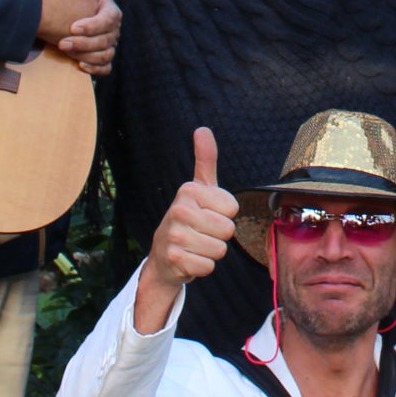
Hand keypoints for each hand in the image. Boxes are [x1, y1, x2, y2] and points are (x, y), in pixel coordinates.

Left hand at [54, 0, 119, 75]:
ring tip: (66, 51)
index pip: (110, 18)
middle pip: (107, 38)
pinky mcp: (99, 57)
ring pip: (105, 53)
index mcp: (108, 8)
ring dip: (86, 54)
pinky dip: (95, 67)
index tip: (72, 27)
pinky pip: (105, 66)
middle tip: (62, 43)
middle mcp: (111, 27)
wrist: (50, 11)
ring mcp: (106, 42)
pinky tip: (80, 65)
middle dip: (84, 42)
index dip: (93, 25)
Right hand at [135, 128, 238, 334]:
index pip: (232, 208)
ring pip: (220, 249)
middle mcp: (178, 210)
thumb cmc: (189, 218)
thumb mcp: (199, 188)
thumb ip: (205, 160)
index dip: (224, 214)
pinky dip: (203, 267)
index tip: (207, 213)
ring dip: (211, 252)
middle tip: (201, 232)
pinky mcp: (175, 259)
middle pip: (228, 229)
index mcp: (188, 191)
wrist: (163, 256)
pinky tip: (189, 259)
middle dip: (219, 235)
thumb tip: (203, 129)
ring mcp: (175, 235)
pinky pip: (209, 266)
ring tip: (196, 245)